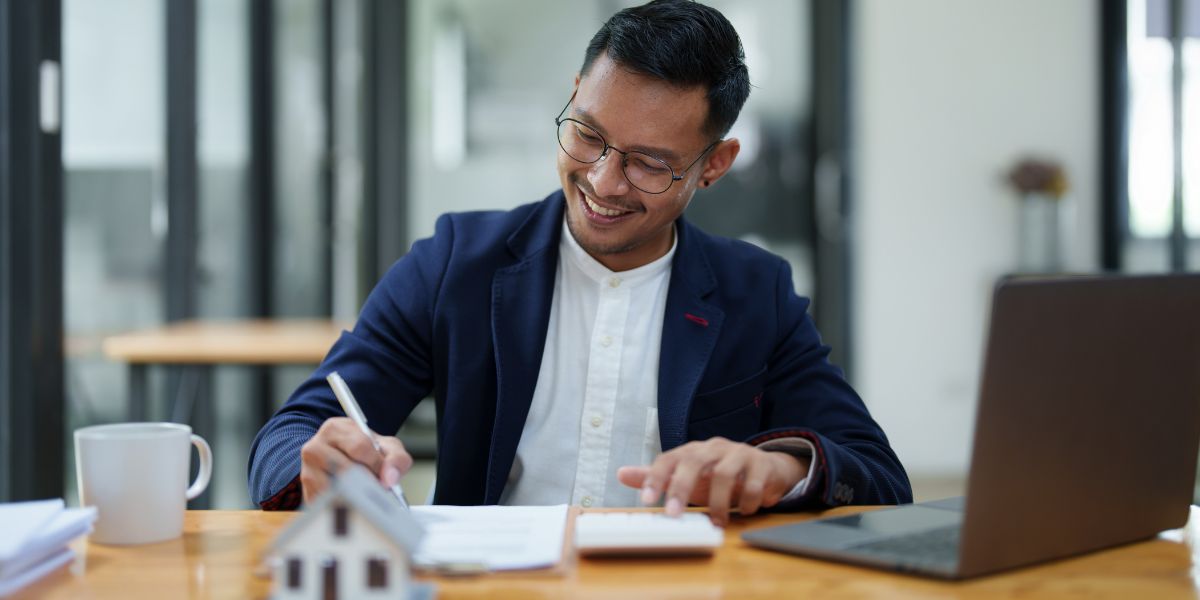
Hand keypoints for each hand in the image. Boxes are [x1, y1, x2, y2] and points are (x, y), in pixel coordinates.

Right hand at [299, 417, 412, 503]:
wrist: (345, 461)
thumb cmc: (367, 453)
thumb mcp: (387, 448)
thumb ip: (396, 459)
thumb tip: (390, 478)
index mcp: (335, 429)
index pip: (359, 447)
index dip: (377, 464)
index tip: (385, 475)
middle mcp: (315, 447)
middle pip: (346, 470)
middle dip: (368, 482)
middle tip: (378, 488)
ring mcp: (308, 471)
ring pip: (337, 489)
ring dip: (357, 495)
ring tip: (366, 493)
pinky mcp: (307, 494)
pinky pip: (330, 505)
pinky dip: (347, 506)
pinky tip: (354, 501)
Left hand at [616, 437, 808, 526]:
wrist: (767, 468)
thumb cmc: (719, 475)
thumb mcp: (687, 477)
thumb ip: (657, 476)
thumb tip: (620, 473)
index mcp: (692, 451)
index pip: (668, 459)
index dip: (655, 477)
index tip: (646, 500)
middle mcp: (713, 448)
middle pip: (693, 462)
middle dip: (681, 489)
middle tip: (674, 516)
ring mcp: (738, 453)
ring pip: (724, 475)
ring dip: (719, 504)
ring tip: (718, 522)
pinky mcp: (761, 464)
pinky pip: (752, 485)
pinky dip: (747, 503)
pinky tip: (745, 511)